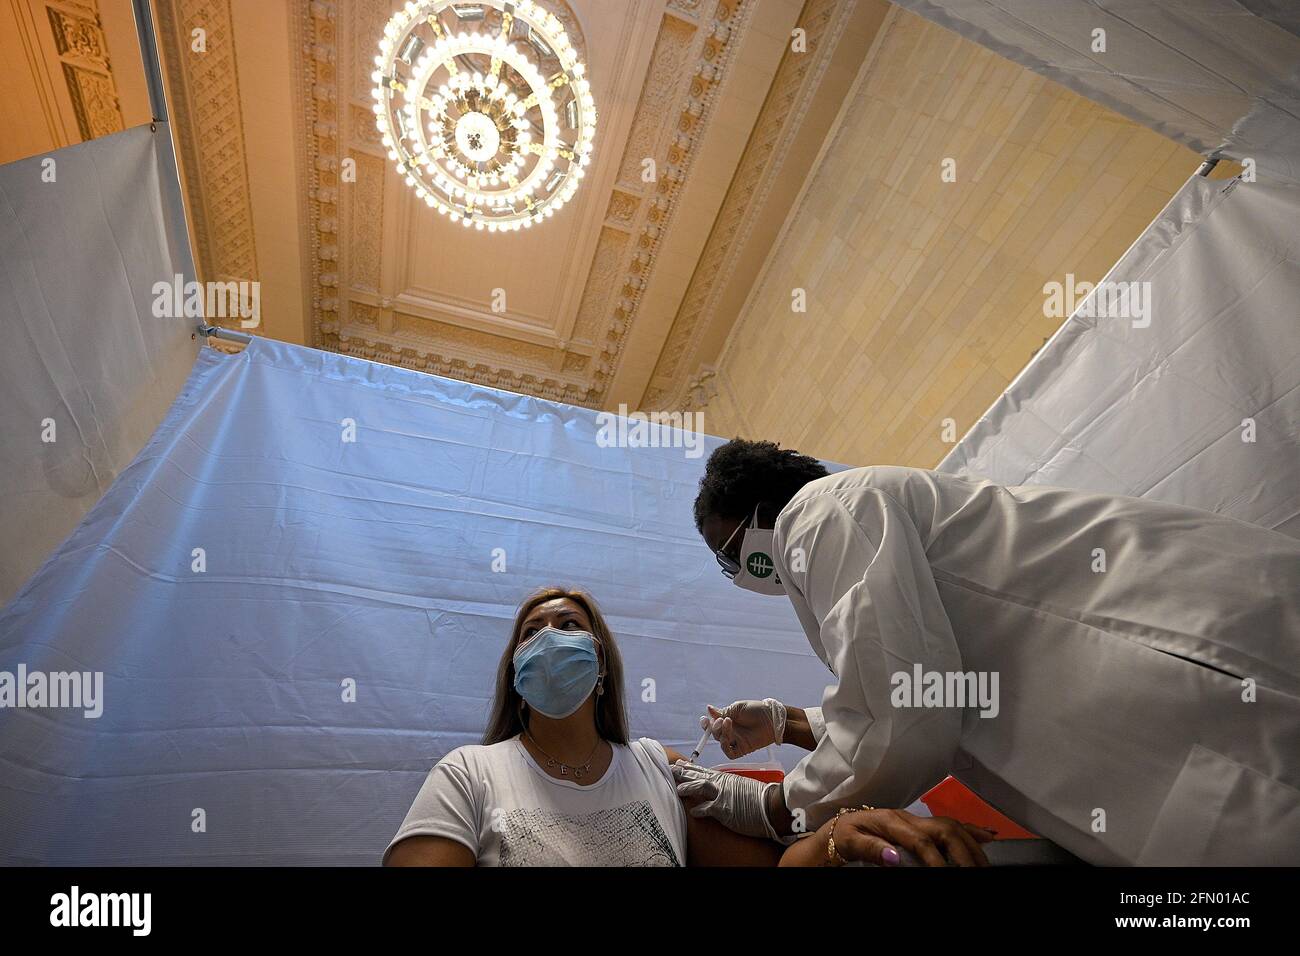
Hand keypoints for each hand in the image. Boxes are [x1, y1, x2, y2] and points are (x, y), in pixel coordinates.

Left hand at [671, 761, 777, 839]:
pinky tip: (692, 812)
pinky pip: (707, 808)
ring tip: (678, 789)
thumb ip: (727, 786)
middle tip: (670, 769)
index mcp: (724, 778)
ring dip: (687, 787)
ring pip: (700, 786)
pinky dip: (698, 810)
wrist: (771, 806)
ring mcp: (722, 795)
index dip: (689, 768)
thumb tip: (719, 788)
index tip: (679, 764)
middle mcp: (721, 784)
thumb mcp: (740, 787)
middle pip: (697, 775)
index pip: (702, 771)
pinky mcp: (724, 808)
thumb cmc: (758, 798)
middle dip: (682, 773)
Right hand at [700, 699, 785, 758]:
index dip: (706, 724)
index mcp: (728, 720)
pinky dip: (725, 747)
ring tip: (728, 722)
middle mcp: (731, 731)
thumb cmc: (757, 710)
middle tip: (722, 719)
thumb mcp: (737, 708)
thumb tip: (708, 709)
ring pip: (721, 742)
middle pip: (715, 734)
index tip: (705, 719)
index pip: (713, 725)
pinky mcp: (742, 749)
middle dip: (715, 727)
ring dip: (721, 733)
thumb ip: (723, 712)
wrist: (772, 718)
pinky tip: (728, 737)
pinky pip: (730, 753)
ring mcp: (736, 741)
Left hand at [820, 809, 993, 866]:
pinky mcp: (920, 824)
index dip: (935, 860)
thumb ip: (872, 849)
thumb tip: (894, 857)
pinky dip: (970, 830)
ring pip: (952, 826)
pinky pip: (950, 824)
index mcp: (891, 822)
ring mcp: (917, 819)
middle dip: (963, 851)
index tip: (946, 875)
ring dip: (972, 843)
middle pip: (944, 829)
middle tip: (975, 871)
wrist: (842, 825)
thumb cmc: (847, 835)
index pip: (920, 841)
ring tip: (986, 863)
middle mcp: (908, 818)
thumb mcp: (851, 842)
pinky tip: (987, 836)